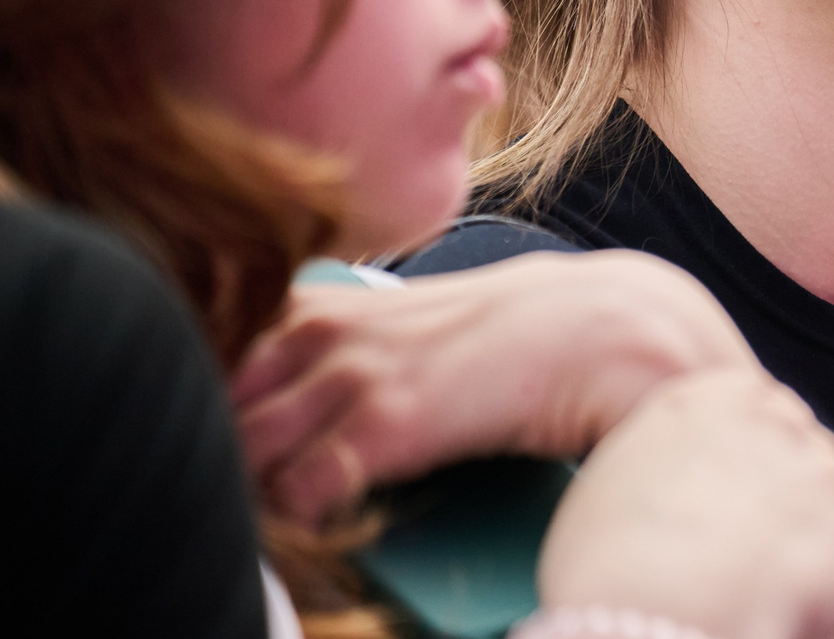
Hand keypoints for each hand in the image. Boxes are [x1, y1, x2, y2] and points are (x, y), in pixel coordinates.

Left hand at [231, 251, 756, 521]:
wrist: (619, 331)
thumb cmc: (534, 337)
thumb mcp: (429, 328)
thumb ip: (366, 348)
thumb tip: (311, 398)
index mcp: (338, 309)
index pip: (220, 357)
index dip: (212, 408)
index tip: (221, 444)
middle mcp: (336, 333)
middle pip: (218, 403)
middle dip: (219, 451)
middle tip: (237, 494)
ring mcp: (361, 373)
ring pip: (247, 446)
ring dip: (254, 490)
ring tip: (273, 525)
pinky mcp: (394, 422)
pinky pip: (302, 486)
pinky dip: (299, 517)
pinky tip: (323, 527)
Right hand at [540, 369, 833, 638]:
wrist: (628, 616)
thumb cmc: (601, 571)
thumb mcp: (610, 486)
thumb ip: (666, 472)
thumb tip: (689, 499)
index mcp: (721, 396)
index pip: (768, 422)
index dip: (756, 477)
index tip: (734, 512)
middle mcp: (786, 426)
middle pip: (823, 461)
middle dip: (807, 511)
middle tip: (766, 567)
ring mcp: (829, 483)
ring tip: (829, 580)